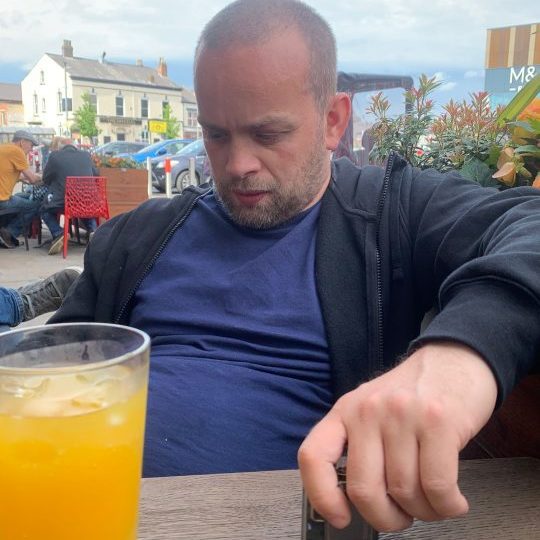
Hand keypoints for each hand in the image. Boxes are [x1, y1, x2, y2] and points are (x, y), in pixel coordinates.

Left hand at [298, 342, 497, 531]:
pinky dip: (447, 505)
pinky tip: (452, 500)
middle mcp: (369, 410)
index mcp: (346, 410)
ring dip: (423, 512)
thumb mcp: (373, 410)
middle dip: (385, 518)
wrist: (455, 359)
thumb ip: (361, 447)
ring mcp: (402, 414)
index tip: (339, 517)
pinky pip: (437, 486)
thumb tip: (356, 504)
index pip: (314, 456)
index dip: (321, 496)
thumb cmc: (414, 392)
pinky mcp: (438, 421)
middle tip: (401, 517)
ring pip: (405, 493)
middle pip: (364, 489)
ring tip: (433, 501)